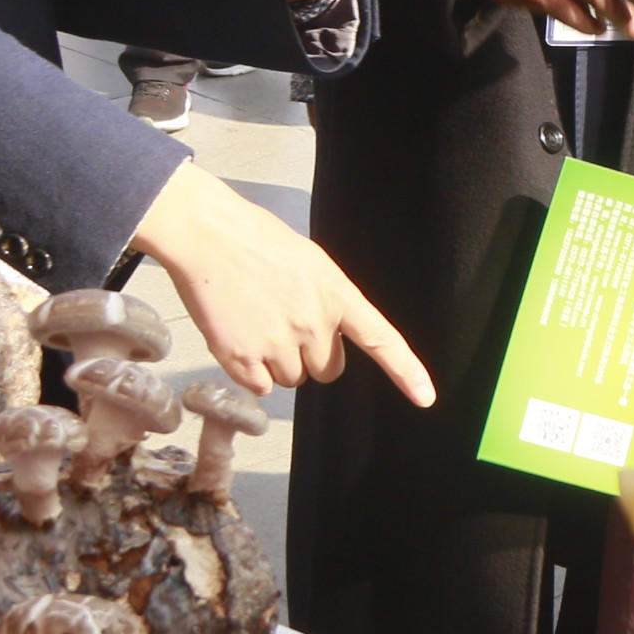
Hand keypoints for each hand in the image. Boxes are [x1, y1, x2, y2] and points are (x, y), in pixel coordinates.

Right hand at [134, 161, 435, 403]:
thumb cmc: (255, 240)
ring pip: (292, 379)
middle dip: (312, 356)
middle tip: (285, 322)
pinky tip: (239, 337)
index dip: (406, 371)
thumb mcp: (309, 262)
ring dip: (277, 362)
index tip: (426, 398)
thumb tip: (325, 335)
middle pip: (328, 370)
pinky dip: (250, 372)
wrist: (207, 235)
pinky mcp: (242, 357)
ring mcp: (278, 342)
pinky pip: (260, 386)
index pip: (381, 338)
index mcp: (335, 293)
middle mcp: (313, 322)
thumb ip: (325, 300)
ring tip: (256, 321)